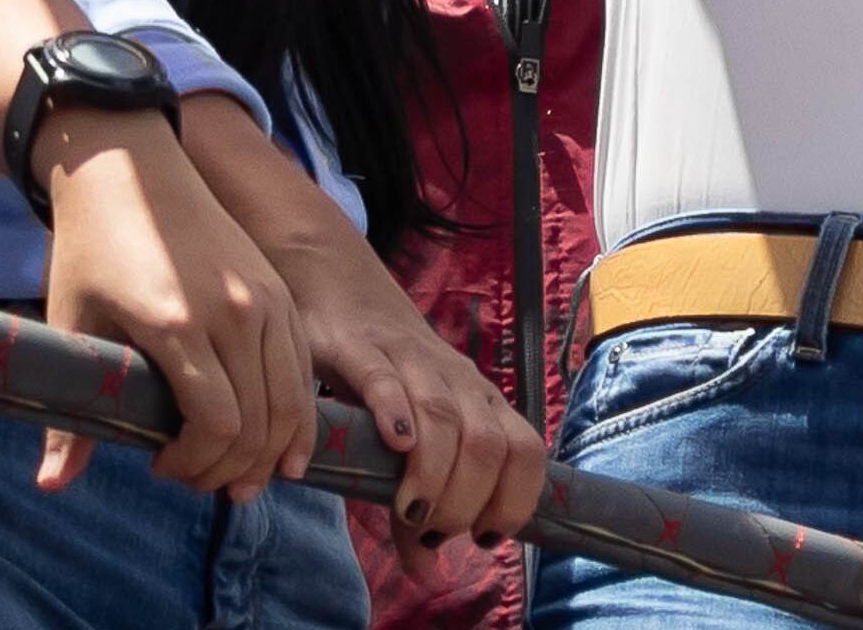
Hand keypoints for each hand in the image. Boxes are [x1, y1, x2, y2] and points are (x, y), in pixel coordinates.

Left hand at [33, 111, 315, 499]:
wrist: (128, 167)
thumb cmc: (91, 249)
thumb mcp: (72, 326)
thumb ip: (70, 416)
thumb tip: (51, 486)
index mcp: (178, 326)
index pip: (217, 425)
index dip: (194, 464)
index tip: (161, 467)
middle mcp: (234, 314)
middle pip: (261, 421)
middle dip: (232, 467)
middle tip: (198, 480)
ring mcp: (265, 299)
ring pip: (292, 397)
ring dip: (272, 448)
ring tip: (243, 474)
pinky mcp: (279, 290)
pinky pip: (302, 365)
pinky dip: (298, 412)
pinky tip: (281, 441)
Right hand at [268, 212, 546, 548]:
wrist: (338, 287)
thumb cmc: (382, 378)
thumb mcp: (406, 442)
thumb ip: (416, 506)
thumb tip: (429, 574)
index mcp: (479, 401)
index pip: (525, 451)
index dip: (515, 499)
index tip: (484, 537)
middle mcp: (457, 381)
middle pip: (488, 444)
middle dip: (467, 499)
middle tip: (434, 530)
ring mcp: (412, 361)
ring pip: (446, 418)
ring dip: (435, 474)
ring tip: (412, 511)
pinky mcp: (362, 349)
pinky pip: (386, 380)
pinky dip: (396, 413)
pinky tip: (396, 445)